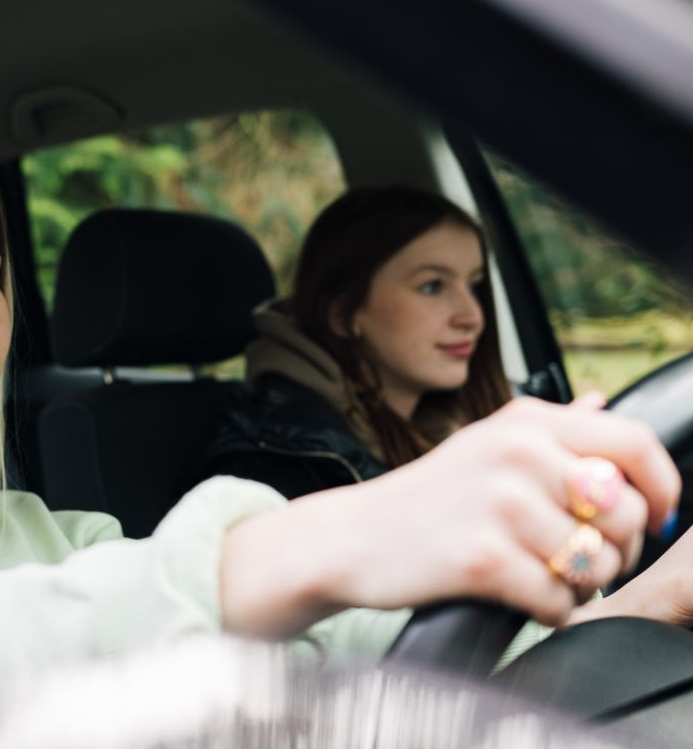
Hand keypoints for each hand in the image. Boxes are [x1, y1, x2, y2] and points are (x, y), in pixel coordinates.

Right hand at [220, 397, 679, 637]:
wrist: (353, 537)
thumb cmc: (424, 499)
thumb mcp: (485, 445)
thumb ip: (550, 430)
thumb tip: (605, 402)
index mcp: (524, 422)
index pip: (634, 443)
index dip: (662, 487)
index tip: (654, 516)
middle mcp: (515, 452)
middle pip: (625, 513)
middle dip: (614, 551)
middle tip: (577, 560)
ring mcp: (497, 503)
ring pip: (595, 564)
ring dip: (578, 586)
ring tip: (541, 577)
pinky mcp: (481, 556)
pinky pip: (558, 601)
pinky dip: (549, 612)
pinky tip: (521, 597)